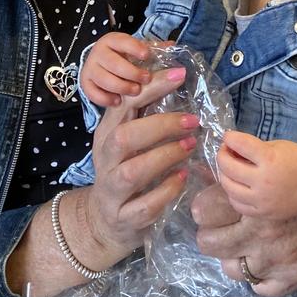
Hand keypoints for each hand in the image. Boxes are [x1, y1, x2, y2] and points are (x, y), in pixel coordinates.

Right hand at [7, 66, 199, 296]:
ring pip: (131, 172)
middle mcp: (105, 159)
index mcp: (108, 133)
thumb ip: (145, 115)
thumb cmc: (124, 171)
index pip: (124, 104)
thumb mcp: (127, 141)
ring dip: (164, 157)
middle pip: (123, 137)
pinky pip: (144, 206)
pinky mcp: (123, 217)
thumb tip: (177, 78)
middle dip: (160, 126)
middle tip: (192, 121)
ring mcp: (111, 190)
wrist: (104, 222)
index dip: (151, 88)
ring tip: (190, 147)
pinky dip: (165, 191)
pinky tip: (182, 178)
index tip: (180, 75)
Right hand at [80, 32, 152, 105]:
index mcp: (113, 40)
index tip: (146, 55)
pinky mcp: (85, 83)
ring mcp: (90, 68)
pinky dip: (105, 99)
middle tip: (146, 79)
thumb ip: (154, 49)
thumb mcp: (137, 50)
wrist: (101, 65)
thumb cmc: (125, 57)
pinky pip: (92, 93)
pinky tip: (118, 101)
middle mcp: (98, 52)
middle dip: (131, 73)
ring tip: (135, 91)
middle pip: (113, 63)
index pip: (122, 41)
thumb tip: (173, 46)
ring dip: (121, 86)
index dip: (134, 47)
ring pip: (104, 79)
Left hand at [192, 183, 296, 296]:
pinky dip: (258, 279)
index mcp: (253, 203)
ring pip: (231, 269)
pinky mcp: (293, 278)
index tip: (205, 209)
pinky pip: (261, 289)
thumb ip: (240, 178)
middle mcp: (260, 235)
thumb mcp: (271, 169)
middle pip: (210, 242)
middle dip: (209, 235)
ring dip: (233, 258)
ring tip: (241, 248)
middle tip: (216, 230)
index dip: (202, 208)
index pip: (205, 209)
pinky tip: (261, 265)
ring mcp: (275, 261)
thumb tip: (207, 175)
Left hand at [217, 131, 296, 219]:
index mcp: (269, 159)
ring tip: (229, 169)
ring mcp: (261, 200)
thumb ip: (255, 148)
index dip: (230, 138)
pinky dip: (232, 193)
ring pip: (228, 187)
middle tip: (226, 151)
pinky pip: (237, 204)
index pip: (240, 144)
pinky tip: (237, 186)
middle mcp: (263, 181)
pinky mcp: (262, 213)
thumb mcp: (278, 147)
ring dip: (224, 174)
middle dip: (222, 155)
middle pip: (228, 167)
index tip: (228, 136)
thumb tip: (232, 148)